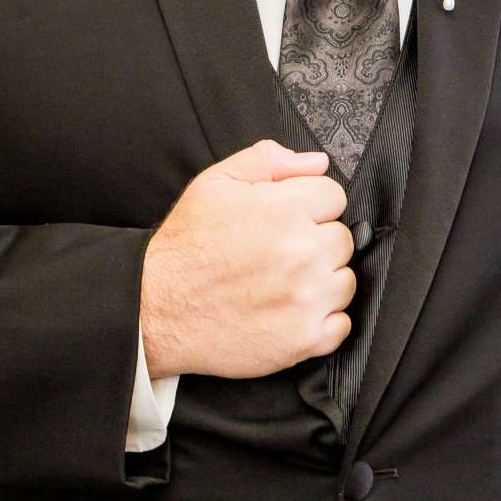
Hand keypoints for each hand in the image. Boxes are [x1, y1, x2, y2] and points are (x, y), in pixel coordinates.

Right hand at [139, 139, 354, 380]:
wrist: (154, 309)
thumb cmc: (185, 247)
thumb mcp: (216, 184)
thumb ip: (268, 161)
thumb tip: (317, 162)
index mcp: (283, 210)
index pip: (334, 196)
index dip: (309, 206)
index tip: (288, 220)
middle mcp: (301, 252)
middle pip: (343, 238)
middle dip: (316, 242)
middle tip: (280, 254)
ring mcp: (306, 299)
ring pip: (345, 281)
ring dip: (322, 281)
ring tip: (283, 284)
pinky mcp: (303, 339)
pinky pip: (340, 326)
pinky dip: (322, 321)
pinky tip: (290, 312)